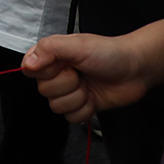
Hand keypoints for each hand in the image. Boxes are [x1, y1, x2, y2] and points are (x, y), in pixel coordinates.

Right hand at [21, 30, 163, 123]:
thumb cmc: (108, 52)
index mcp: (51, 56)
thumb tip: (27, 64)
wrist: (136, 69)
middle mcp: (57, 74)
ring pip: (57, 107)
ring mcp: (69, 91)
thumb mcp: (77, 45)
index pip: (30, 70)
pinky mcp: (80, 106)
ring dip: (78, 98)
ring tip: (89, 86)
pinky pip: (71, 118)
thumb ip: (49, 49)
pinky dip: (86, 110)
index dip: (46, 71)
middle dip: (67, 85)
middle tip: (82, 74)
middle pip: (44, 91)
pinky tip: (94, 97)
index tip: (64, 65)